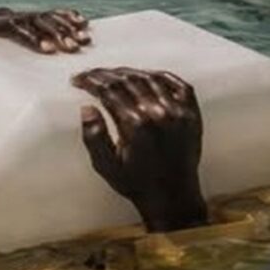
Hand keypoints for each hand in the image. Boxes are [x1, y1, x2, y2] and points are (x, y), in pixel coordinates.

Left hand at [0, 8, 89, 53]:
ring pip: (44, 16)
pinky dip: (66, 18)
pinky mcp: (26, 22)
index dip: (31, 36)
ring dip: (65, 26)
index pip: (13, 26)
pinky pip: (50, 15)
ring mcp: (16, 17)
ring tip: (82, 40)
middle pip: (33, 19)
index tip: (48, 51)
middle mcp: (3, 16)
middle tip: (72, 48)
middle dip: (54, 32)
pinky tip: (83, 24)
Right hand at [73, 67, 207, 231]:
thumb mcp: (106, 166)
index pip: (108, 90)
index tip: (78, 79)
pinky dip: (160, 75)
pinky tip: (146, 74)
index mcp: (135, 125)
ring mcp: (178, 111)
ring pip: (149, 78)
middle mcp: (158, 113)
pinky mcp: (192, 113)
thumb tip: (87, 107)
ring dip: (128, 72)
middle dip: (105, 74)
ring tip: (114, 74)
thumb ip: (93, 137)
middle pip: (127, 80)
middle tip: (91, 74)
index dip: (90, 81)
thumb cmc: (136, 183)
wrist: (173, 197)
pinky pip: (176, 83)